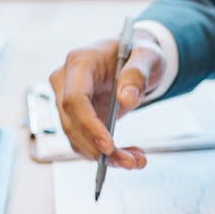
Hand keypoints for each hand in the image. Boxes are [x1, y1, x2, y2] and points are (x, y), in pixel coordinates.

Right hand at [49, 30, 165, 167]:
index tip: (109, 146)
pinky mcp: (76, 116)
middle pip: (71, 123)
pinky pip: (84, 141)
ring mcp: (67, 99)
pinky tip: (128, 156)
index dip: (89, 126)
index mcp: (80, 62)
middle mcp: (66, 81)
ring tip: (135, 160)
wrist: (134, 57)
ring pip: (75, 137)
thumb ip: (138, 74)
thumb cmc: (138, 52)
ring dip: (104, 157)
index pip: (74, 99)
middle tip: (130, 161)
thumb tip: (127, 99)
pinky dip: (105, 154)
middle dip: (97, 149)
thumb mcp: (148, 56)